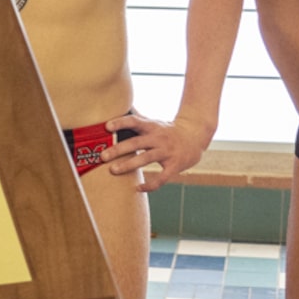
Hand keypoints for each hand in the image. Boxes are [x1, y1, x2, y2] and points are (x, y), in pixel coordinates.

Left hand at [94, 108, 211, 190]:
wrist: (195, 136)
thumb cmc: (168, 131)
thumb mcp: (154, 123)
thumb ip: (137, 120)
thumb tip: (115, 110)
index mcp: (152, 127)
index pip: (135, 121)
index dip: (121, 123)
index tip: (107, 126)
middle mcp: (158, 138)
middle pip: (136, 142)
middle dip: (118, 149)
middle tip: (102, 156)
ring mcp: (167, 152)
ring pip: (146, 158)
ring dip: (129, 165)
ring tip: (113, 170)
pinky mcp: (174, 166)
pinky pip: (161, 178)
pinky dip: (150, 185)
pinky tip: (138, 188)